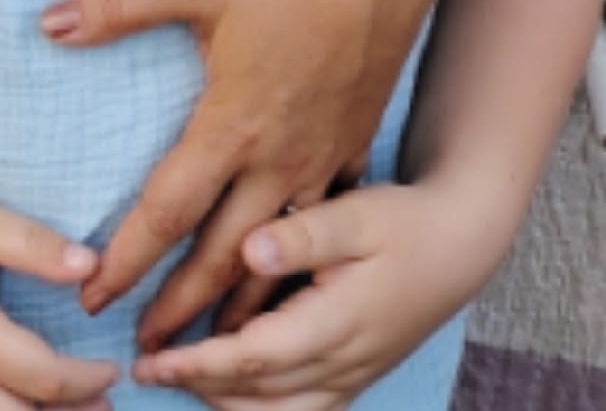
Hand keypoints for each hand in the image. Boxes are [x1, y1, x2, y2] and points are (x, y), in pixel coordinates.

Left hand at [41, 0, 426, 342]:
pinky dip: (298, 267)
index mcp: (230, 125)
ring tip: (216, 347)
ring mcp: (321, 160)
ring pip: (277, 255)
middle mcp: (277, 159)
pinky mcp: (353, 146)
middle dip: (182, 310)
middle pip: (221, 256)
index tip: (93, 300)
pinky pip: (323, 228)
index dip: (126, 260)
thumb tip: (48, 22)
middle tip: (149, 353)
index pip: (166, 211)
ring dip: (242, 303)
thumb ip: (117, 4)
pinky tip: (287, 281)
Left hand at [133, 176, 501, 410]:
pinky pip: (304, 410)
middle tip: (146, 369)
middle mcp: (344, 363)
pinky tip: (230, 389)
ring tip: (179, 378)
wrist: (459, 247)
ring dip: (229, 403)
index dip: (200, 363)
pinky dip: (262, 407)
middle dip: (199, 386)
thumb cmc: (402, 223)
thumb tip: (249, 250)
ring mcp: (353, 375)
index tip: (153, 359)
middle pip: (260, 394)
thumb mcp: (355, 214)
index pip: (255, 357)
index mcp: (337, 324)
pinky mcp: (357, 374)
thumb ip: (302, 235)